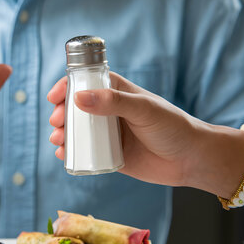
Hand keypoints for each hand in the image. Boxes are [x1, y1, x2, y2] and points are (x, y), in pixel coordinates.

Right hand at [47, 72, 206, 186]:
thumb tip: (78, 98)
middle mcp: (108, 111)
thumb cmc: (172, 127)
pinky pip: (84, 153)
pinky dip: (70, 153)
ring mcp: (107, 134)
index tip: (53, 97)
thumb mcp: (143, 109)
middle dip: (60, 114)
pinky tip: (64, 155)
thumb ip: (113, 102)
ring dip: (62, 134)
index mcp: (116, 92)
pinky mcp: (108, 155)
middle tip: (58, 122)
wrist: (190, 160)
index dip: (66, 88)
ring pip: (76, 131)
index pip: (84, 83)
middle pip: (74, 108)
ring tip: (58, 140)